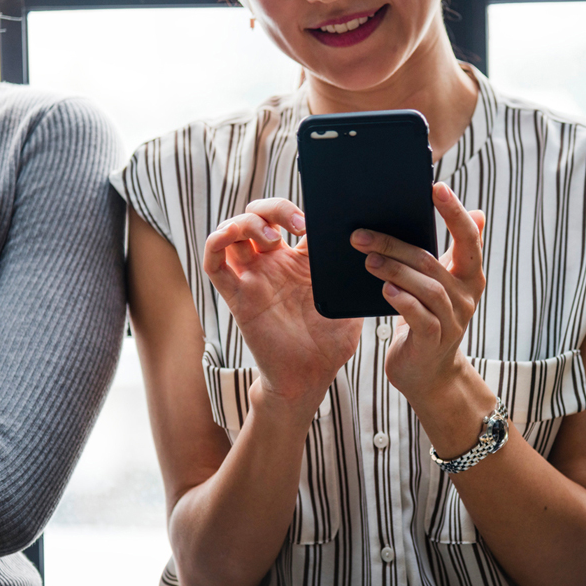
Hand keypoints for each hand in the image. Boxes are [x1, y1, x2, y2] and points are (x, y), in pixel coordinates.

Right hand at [203, 198, 361, 403]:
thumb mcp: (349, 302)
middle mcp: (273, 265)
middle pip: (258, 216)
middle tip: (297, 225)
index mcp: (300, 262)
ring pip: (233, 233)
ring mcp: (253, 278)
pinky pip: (214, 263)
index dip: (298, 210)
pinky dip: (215, 242)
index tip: (316, 221)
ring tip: (272, 238)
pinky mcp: (237, 296)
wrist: (309, 377)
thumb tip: (371, 249)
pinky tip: (229, 237)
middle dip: (273, 208)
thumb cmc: (330, 343)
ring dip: (246, 223)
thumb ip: (353, 276)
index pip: (290, 219)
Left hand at [350, 183, 485, 401]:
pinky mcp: (434, 341)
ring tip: (367, 259)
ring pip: (426, 287)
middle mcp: (466, 296)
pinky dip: (402, 300)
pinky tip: (384, 290)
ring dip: (393, 270)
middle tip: (362, 234)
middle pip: (432, 261)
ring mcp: (452, 320)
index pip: (468, 238)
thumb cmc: (430, 319)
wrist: (428, 372)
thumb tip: (478, 212)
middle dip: (395, 244)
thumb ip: (454, 251)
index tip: (435, 187)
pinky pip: (419, 316)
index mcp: (470, 275)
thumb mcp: (445, 284)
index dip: (454, 212)